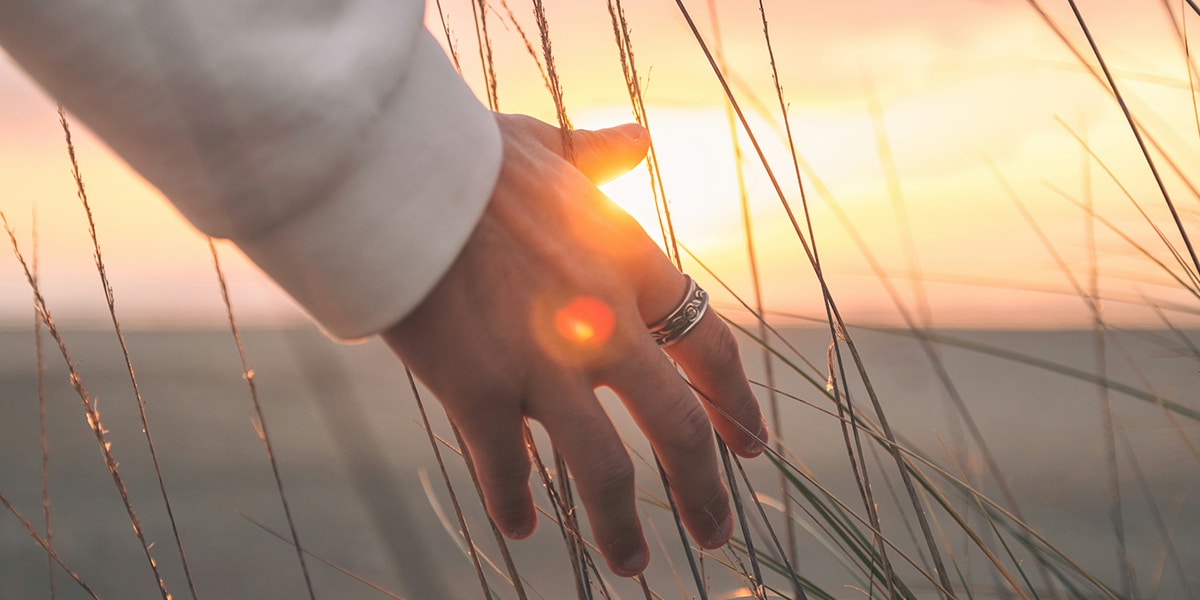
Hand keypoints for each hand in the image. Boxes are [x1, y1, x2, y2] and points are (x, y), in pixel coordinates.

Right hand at [382, 113, 766, 576]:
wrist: (396, 175)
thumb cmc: (471, 157)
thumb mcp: (549, 146)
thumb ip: (598, 155)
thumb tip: (635, 138)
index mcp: (631, 266)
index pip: (710, 349)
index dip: (737, 403)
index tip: (751, 443)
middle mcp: (604, 325)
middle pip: (679, 427)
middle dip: (703, 489)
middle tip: (716, 533)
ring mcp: (544, 366)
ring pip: (604, 472)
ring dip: (621, 527)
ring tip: (632, 566)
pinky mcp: (478, 392)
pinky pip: (504, 469)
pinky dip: (512, 504)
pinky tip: (521, 531)